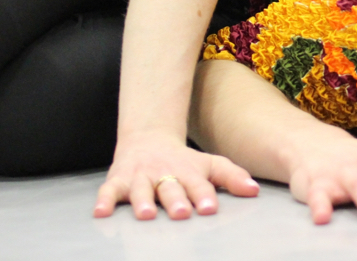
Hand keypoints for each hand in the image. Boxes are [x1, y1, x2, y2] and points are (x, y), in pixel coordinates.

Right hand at [93, 131, 259, 219]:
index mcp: (189, 172)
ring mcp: (140, 178)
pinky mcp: (118, 181)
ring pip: (142, 190)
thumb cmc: (184, 161)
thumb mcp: (209, 165)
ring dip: (143, 202)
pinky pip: (109, 191)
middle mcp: (164, 175)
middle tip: (181, 213)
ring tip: (146, 215)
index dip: (204, 195)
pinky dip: (104, 201)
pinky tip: (101, 213)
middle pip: (171, 188)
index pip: (199, 184)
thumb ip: (232, 177)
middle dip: (176, 201)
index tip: (210, 208)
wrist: (148, 141)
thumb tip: (255, 190)